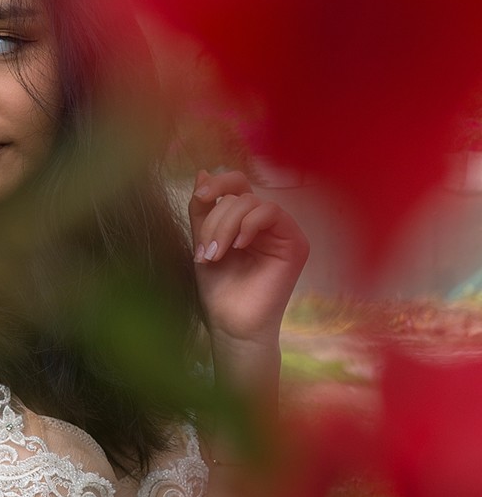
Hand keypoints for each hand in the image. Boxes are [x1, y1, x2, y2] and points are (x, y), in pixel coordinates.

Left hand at [189, 170, 308, 347]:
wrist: (231, 324)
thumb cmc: (218, 289)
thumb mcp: (203, 241)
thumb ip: (203, 209)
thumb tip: (202, 172)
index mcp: (244, 220)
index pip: (236, 185)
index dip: (217, 184)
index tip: (200, 197)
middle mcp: (265, 223)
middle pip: (241, 194)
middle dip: (216, 218)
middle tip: (205, 251)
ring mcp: (281, 232)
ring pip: (253, 203)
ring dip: (226, 225)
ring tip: (215, 255)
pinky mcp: (295, 244)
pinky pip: (273, 213)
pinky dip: (250, 224)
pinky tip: (238, 247)